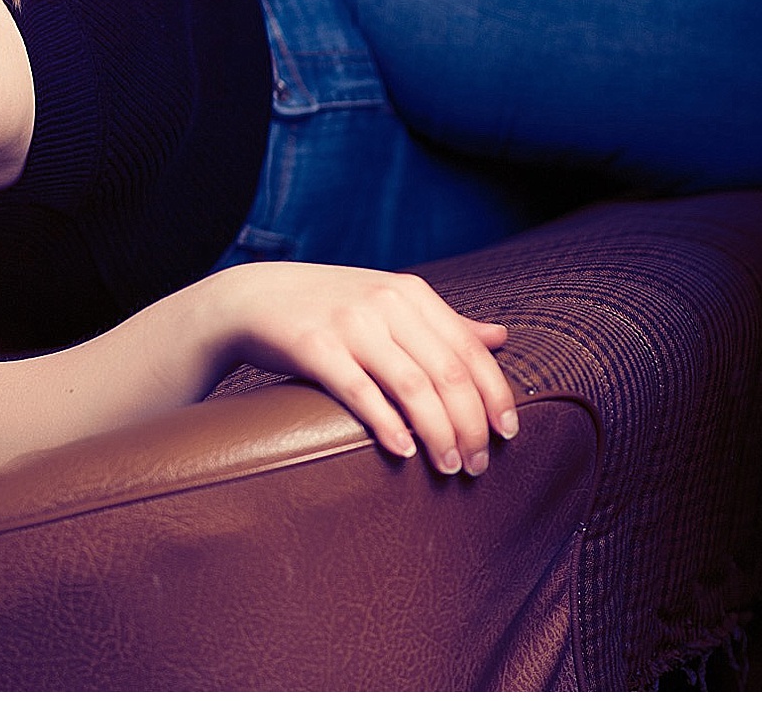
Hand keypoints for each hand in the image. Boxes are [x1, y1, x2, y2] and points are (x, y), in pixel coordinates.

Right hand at [210, 261, 518, 475]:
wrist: (252, 297)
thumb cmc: (328, 306)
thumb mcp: (387, 302)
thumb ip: (442, 321)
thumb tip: (501, 337)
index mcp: (410, 293)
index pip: (469, 350)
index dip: (495, 395)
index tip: (509, 434)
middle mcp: (385, 304)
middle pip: (447, 373)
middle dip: (471, 426)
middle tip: (478, 465)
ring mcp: (350, 324)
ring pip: (412, 388)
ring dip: (438, 434)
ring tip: (448, 468)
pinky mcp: (314, 347)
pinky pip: (360, 392)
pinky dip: (388, 425)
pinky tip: (404, 452)